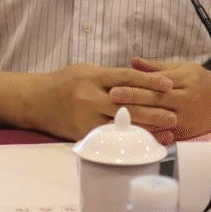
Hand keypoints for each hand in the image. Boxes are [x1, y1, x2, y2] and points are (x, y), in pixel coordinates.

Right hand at [28, 63, 175, 141]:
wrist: (35, 100)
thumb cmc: (63, 82)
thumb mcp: (85, 70)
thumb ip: (110, 76)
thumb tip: (140, 79)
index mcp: (93, 76)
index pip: (126, 77)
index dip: (149, 81)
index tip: (168, 84)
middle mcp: (90, 96)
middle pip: (128, 102)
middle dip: (154, 108)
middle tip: (175, 113)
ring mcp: (86, 116)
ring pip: (122, 122)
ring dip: (147, 126)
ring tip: (168, 129)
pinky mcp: (83, 133)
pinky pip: (111, 137)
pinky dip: (129, 138)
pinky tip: (144, 141)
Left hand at [108, 57, 210, 141]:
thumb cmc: (200, 82)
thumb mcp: (183, 68)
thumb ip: (157, 67)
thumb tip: (133, 61)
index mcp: (185, 81)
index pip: (156, 84)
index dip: (135, 85)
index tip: (115, 86)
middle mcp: (186, 101)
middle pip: (156, 101)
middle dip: (132, 100)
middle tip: (111, 98)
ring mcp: (186, 119)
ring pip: (158, 120)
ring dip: (137, 119)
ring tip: (117, 117)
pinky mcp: (186, 135)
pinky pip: (165, 136)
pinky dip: (149, 134)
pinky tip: (133, 134)